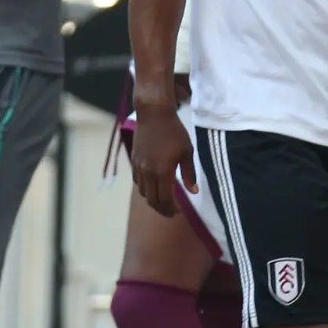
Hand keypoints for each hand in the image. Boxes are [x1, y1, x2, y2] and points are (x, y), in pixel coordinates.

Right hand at [129, 103, 195, 217]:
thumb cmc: (174, 132)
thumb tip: (193, 192)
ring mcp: (138, 167)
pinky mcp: (134, 161)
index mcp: (162, 171)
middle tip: (171, 212)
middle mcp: (148, 172)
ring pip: (143, 192)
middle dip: (162, 209)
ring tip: (164, 201)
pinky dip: (146, 189)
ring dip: (153, 200)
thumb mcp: (187, 152)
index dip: (172, 209)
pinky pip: (138, 182)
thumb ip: (189, 174)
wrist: (154, 115)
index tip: (178, 212)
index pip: (165, 199)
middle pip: (152, 200)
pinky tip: (154, 187)